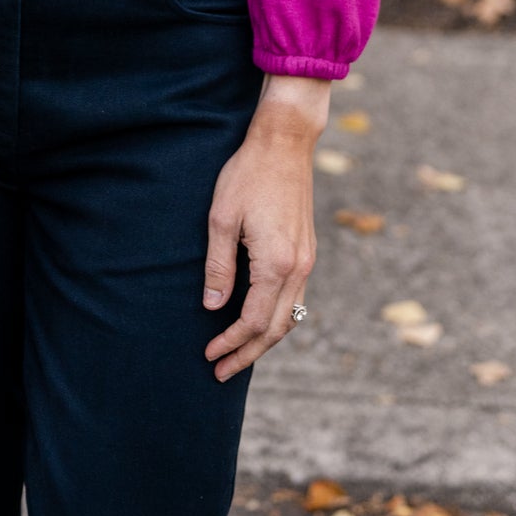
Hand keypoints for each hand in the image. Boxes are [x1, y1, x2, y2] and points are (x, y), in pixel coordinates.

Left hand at [201, 78, 328, 378]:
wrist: (285, 143)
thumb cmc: (248, 175)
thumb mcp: (222, 218)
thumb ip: (218, 266)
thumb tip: (212, 306)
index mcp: (276, 264)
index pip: (252, 321)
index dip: (230, 343)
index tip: (209, 356)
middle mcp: (298, 269)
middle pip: (274, 328)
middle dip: (247, 353)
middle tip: (221, 371)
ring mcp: (307, 261)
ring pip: (289, 317)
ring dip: (264, 340)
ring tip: (239, 354)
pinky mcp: (307, 251)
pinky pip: (295, 298)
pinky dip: (277, 318)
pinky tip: (259, 319)